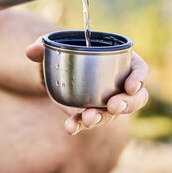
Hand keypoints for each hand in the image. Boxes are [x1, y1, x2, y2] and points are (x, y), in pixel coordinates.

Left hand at [26, 38, 148, 134]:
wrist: (53, 70)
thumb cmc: (63, 51)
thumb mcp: (55, 46)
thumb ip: (44, 46)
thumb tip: (32, 50)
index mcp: (120, 61)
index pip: (139, 69)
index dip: (139, 78)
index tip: (130, 86)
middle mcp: (118, 83)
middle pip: (135, 97)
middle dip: (127, 104)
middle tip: (112, 106)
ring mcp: (107, 101)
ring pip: (115, 114)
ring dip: (103, 118)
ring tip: (89, 119)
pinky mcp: (91, 113)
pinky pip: (90, 122)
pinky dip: (80, 125)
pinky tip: (70, 127)